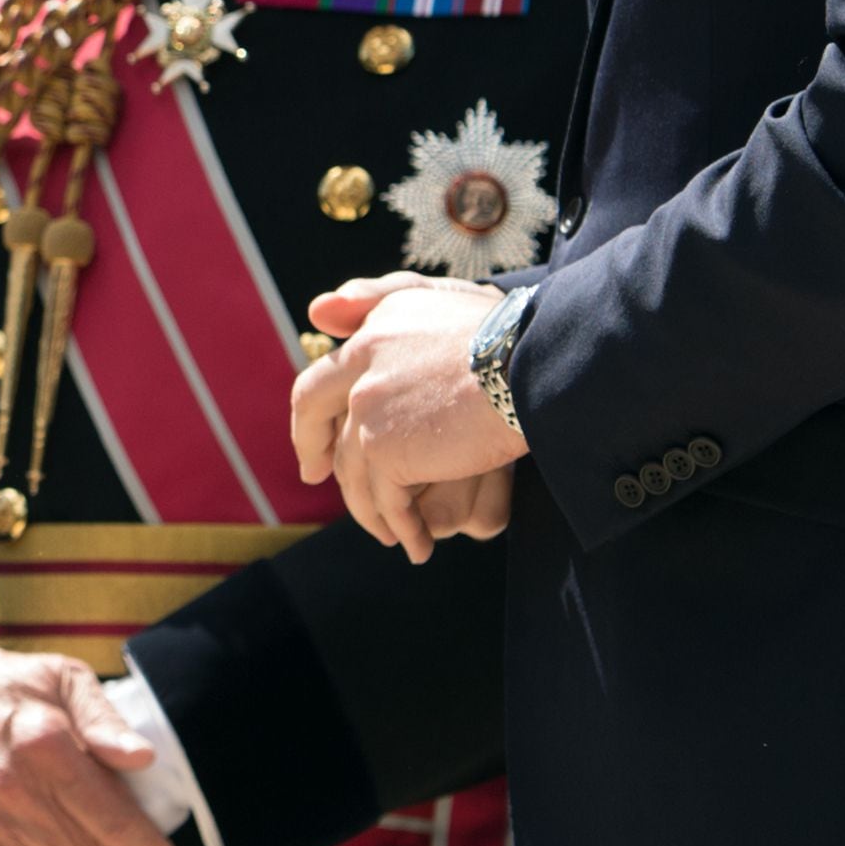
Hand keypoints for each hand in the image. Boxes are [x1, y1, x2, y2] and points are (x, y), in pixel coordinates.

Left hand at [290, 275, 525, 559]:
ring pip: (353, 470)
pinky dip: (400, 527)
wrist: (534, 363)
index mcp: (374, 330)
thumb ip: (376, 300)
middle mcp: (360, 363)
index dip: (313, 411)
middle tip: (314, 478)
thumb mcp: (437, 300)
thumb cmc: (508, 333)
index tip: (315, 437)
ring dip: (370, 506)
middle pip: (314, 416)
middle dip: (310, 449)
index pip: (323, 376)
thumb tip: (316, 312)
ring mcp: (367, 407)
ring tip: (392, 531)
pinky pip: (384, 500)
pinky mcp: (385, 448)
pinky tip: (417, 546)